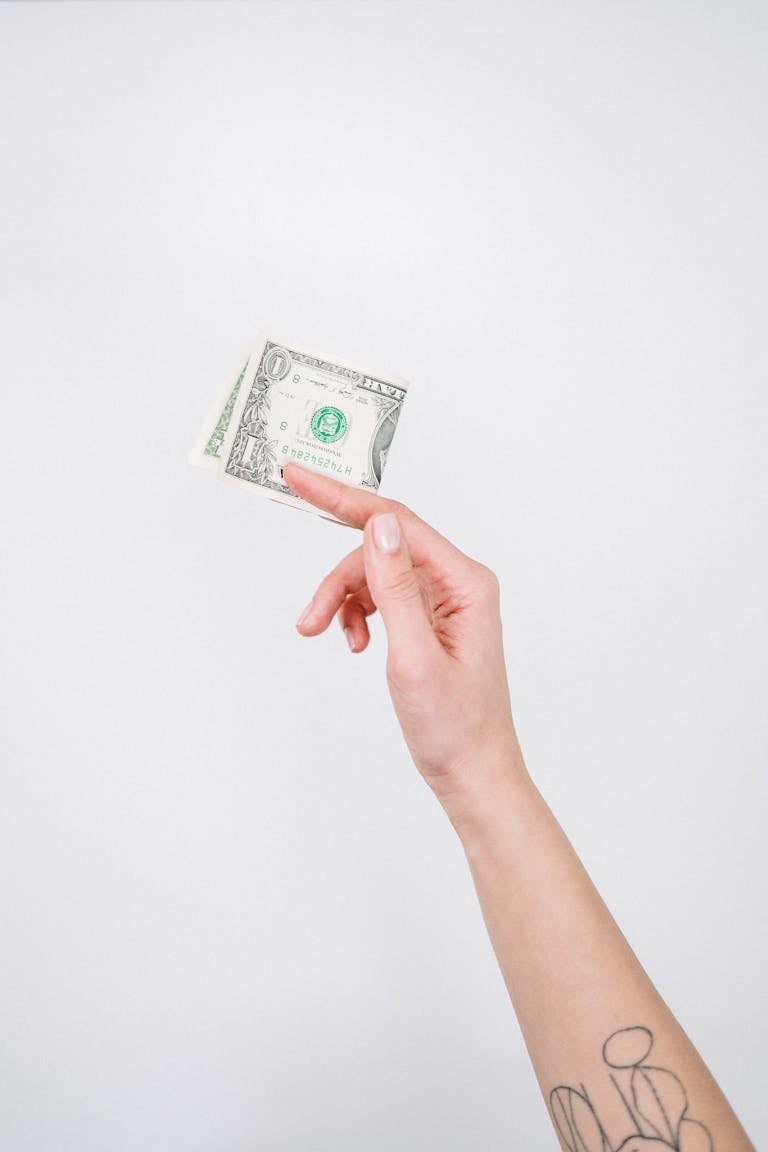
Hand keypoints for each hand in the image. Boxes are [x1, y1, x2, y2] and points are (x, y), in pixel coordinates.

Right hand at [285, 462, 524, 819]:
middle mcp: (458, 582)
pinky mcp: (432, 619)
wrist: (472, 773)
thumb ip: (396, 587)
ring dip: (343, 602)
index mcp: (465, 583)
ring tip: (327, 640)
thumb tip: (378, 525)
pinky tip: (355, 644)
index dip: (343, 499)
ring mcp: (445, 600)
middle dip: (337, 580)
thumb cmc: (454, 726)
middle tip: (306, 620)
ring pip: (376, 576)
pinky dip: (358, 616)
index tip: (298, 477)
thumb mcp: (414, 656)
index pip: (396, 521)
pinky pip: (383, 598)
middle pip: (380, 550)